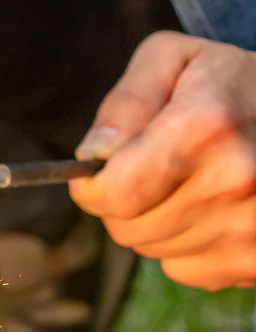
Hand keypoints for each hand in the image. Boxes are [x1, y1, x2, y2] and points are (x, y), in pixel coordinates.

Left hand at [70, 31, 255, 289]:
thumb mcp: (177, 61)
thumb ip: (125, 103)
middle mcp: (234, 183)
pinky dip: (191, 246)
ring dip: (160, 224)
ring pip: (154, 252)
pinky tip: (220, 209)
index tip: (103, 172)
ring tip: (199, 183)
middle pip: (126, 229)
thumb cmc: (235, 83)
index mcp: (206, 130)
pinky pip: (187, 270)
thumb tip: (91, 156)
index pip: (113, 196)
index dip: (94, 186)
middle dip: (128, 203)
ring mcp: (252, 228)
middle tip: (161, 169)